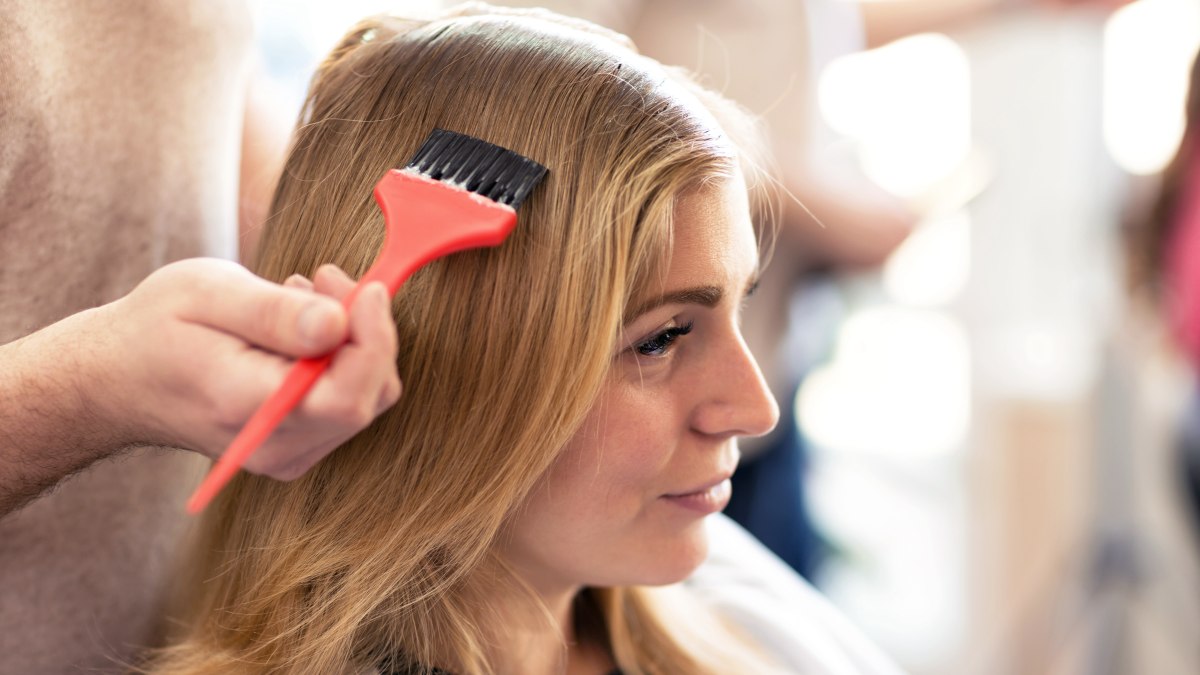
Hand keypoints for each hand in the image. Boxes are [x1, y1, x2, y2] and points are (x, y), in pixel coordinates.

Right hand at [90, 258, 400, 479]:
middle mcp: (277, 445)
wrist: (121, 378)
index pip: (348, 397)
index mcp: (250, 407)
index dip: (375, 339)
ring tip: (302, 298)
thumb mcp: (207, 295)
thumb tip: (338, 323)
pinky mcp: (298, 446)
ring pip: (367, 397)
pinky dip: (342, 359)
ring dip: (355, 340)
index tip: (370, 287)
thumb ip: (274, 313)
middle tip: (325, 278)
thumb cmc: (158, 328)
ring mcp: (289, 453)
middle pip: (369, 395)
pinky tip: (300, 330)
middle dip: (367, 329)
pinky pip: (349, 402)